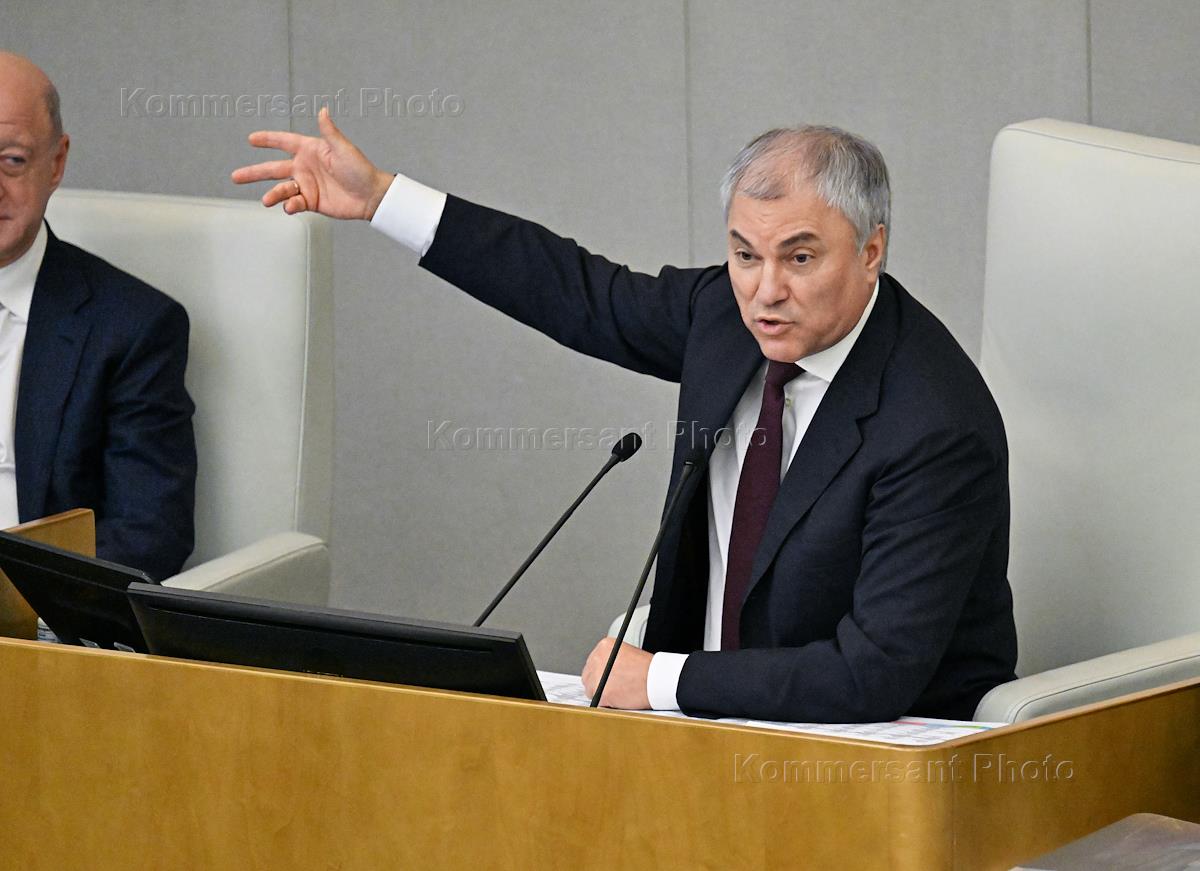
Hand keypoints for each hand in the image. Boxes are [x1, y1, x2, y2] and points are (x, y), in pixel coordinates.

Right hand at [231, 106, 394, 219]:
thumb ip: (329, 132)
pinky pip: (294, 203)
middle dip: (254, 172)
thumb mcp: (343, 149)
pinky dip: (290, 205)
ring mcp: (307, 185)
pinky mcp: (311, 202)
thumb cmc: (360, 169)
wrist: (371, 196)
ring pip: (281, 189)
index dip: (268, 140)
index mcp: (310, 150)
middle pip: (273, 169)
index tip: (251, 139)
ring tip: (267, 200)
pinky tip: (290, 206)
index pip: (283, 142)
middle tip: (235, 177)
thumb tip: (323, 111)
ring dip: (273, 194)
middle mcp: (304, 167)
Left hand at [581, 637, 651, 708]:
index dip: (600, 673)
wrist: (658, 679)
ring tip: (619, 692)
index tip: (607, 678)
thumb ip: (610, 660)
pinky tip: (619, 699)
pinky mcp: (601, 692)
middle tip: (613, 687)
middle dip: (598, 683)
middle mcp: (597, 658)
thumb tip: (600, 672)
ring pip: (590, 689)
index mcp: (604, 646)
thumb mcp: (626, 653)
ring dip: (601, 693)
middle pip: (588, 675)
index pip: (592, 662)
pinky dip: (606, 703)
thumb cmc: (647, 669)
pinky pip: (597, 701)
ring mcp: (598, 675)